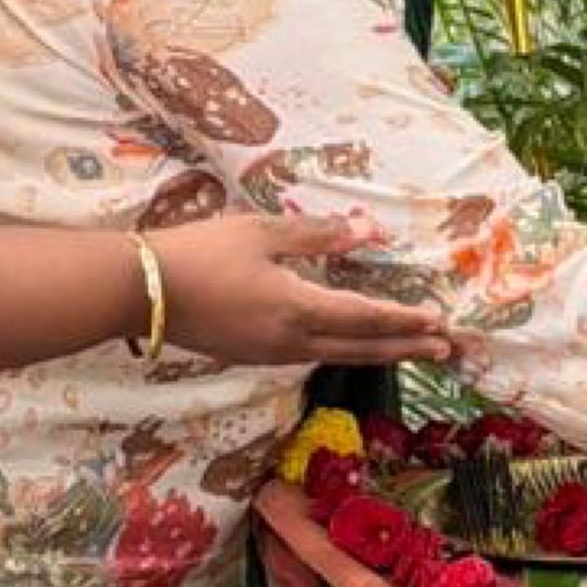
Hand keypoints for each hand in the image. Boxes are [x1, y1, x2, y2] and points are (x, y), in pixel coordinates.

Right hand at [160, 212, 451, 368]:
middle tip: (444, 349)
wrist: (141, 291)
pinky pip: (311, 355)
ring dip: (377, 351)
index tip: (439, 323)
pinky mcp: (252, 355)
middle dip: (405, 347)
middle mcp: (290, 341)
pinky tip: (349, 343)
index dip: (405, 320)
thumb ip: (315, 235)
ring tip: (408, 348)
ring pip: (337, 355)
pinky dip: (343, 350)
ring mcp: (270, 354)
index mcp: (296, 309)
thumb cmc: (199, 253)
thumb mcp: (260, 231)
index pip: (365, 318)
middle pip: (361, 347)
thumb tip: (365, 232)